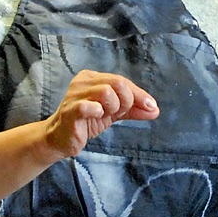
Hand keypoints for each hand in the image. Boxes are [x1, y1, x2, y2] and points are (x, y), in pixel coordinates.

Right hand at [44, 69, 158, 156]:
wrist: (62, 139)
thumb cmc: (87, 121)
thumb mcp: (114, 112)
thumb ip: (134, 109)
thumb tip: (155, 110)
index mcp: (93, 77)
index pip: (123, 81)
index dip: (139, 95)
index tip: (150, 107)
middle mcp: (83, 82)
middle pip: (118, 83)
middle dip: (127, 100)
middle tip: (119, 113)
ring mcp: (74, 95)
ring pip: (106, 91)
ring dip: (114, 107)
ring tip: (106, 115)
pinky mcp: (69, 111)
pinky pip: (87, 106)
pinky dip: (98, 111)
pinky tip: (97, 116)